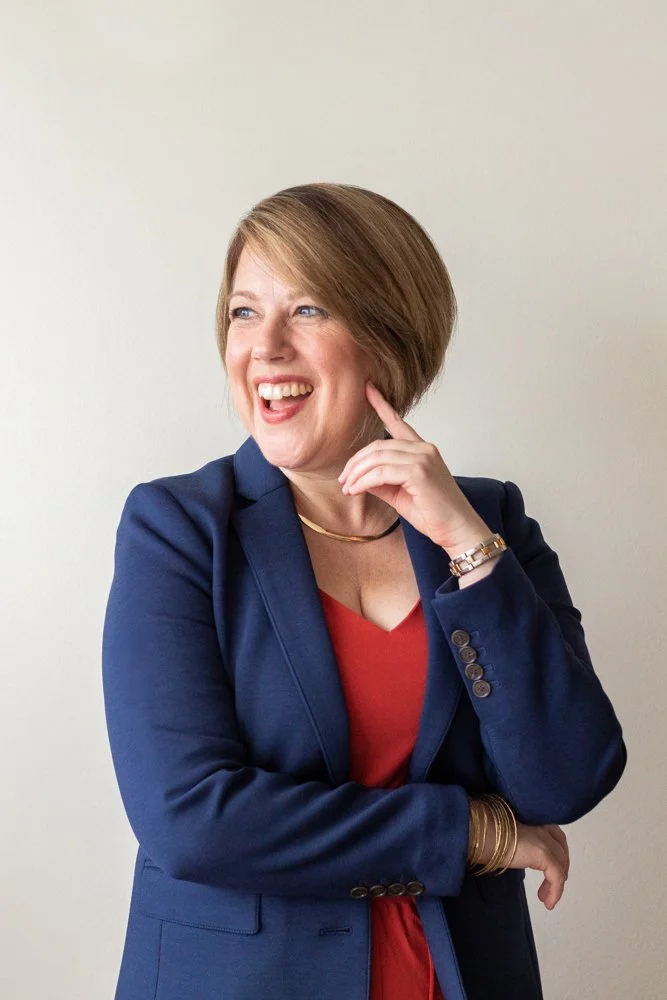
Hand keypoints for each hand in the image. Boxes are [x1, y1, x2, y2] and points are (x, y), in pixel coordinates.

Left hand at [338, 381, 488, 550]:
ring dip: (356, 473)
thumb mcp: (400, 494)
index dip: (381, 405)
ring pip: (377, 457)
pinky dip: (364, 481)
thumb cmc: (433, 514)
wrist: (457, 530)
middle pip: (378, 445)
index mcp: (422, 450)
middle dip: (356, 461)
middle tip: (343, 479)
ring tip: (346, 487)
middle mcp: (424, 449)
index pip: (398, 423)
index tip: (368, 389)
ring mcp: (423, 458)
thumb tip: (358, 477)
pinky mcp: (419, 472)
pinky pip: (381, 472)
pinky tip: (355, 490)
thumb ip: (381, 481)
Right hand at [471, 802, 569, 910]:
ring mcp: (545, 839)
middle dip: (559, 869)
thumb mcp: (507, 836)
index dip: (556, 854)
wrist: (480, 832)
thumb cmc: (485, 833)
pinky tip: (548, 903)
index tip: (548, 871)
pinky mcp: (543, 853)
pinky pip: (557, 877)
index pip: (555, 837)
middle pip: (561, 850)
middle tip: (549, 886)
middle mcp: (543, 826)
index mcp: (535, 819)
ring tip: (545, 899)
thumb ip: (519, 840)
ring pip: (561, 864)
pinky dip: (556, 892)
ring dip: (556, 884)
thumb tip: (518, 855)